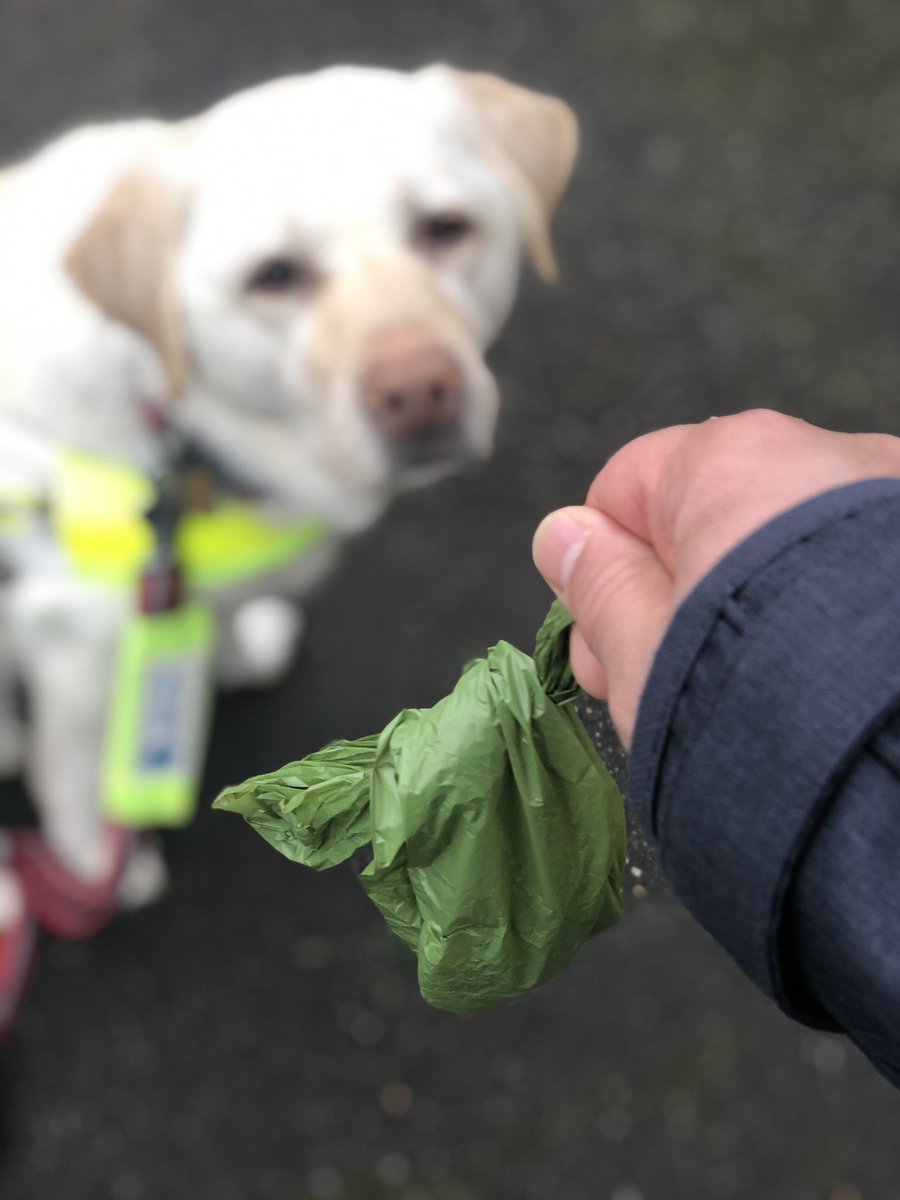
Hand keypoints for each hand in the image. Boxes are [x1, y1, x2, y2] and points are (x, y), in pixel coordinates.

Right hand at [533, 410, 899, 746]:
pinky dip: (821, 621)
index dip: (602, 573)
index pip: (626, 488)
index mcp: (733, 460)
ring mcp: (894, 500)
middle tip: (669, 686)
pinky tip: (817, 690)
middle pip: (710, 517)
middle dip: (679, 598)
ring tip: (753, 698)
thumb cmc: (767, 710)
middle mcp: (827, 454)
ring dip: (753, 612)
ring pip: (782, 551)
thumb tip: (563, 536)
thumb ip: (597, 583)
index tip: (607, 647)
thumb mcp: (643, 654)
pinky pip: (846, 575)